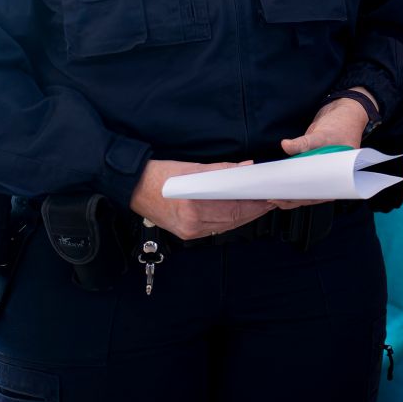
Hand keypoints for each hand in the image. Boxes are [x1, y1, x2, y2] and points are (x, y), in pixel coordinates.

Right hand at [128, 159, 274, 239]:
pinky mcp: (186, 234)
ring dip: (245, 217)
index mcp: (193, 205)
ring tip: (259, 206)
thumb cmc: (159, 175)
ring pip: (226, 226)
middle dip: (254, 210)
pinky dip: (230, 221)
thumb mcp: (192, 167)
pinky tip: (239, 214)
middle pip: (233, 219)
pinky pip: (215, 228)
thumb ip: (222, 170)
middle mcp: (191, 222)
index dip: (254, 203)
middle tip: (269, 201)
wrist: (133, 188)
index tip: (268, 196)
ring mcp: (189, 231)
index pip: (234, 207)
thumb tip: (245, 168)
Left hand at [272, 92, 374, 208]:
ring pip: (306, 186)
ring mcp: (322, 168)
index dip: (303, 199)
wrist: (344, 110)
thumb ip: (304, 142)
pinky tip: (279, 180)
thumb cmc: (343, 124)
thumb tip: (286, 146)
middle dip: (293, 197)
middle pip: (311, 193)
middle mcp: (332, 175)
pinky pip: (302, 174)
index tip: (286, 199)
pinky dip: (292, 177)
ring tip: (273, 194)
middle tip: (274, 197)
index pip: (320, 195)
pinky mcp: (313, 161)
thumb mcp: (323, 134)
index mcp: (341, 175)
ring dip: (291, 190)